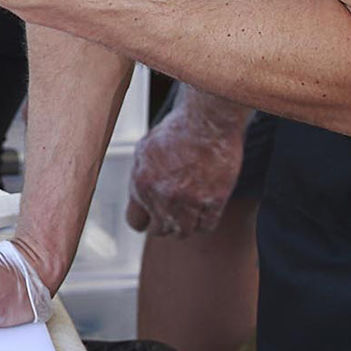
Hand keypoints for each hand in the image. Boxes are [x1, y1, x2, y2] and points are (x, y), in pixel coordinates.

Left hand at [125, 99, 246, 237]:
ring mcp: (189, 200)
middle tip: (176, 211)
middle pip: (161, 230)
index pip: (136, 222)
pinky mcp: (214, 200)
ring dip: (187, 225)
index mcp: (142, 183)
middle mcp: (162, 196)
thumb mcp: (145, 150)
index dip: (146, 219)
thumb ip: (140, 177)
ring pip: (184, 232)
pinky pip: (207, 226)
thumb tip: (139, 198)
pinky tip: (205, 210)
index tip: (154, 216)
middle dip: (167, 222)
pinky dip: (205, 222)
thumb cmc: (178, 129)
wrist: (208, 118)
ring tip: (191, 211)